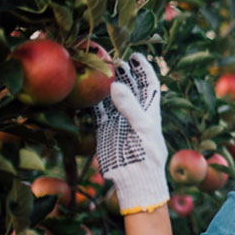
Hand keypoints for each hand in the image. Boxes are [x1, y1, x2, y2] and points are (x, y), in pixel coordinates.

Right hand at [93, 53, 168, 214]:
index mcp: (150, 111)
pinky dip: (92, 100)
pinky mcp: (106, 129)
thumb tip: (116, 85)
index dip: (144, 69)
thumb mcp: (143, 129)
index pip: (149, 85)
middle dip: (121, 72)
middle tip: (109, 56)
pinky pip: (98, 111)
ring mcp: (120, 120)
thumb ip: (130, 107)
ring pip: (111, 97)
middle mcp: (135, 113)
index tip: (135, 55)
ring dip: (105, 83)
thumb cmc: (147, 155)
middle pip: (128, 87)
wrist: (136, 179)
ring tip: (95, 67)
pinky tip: (84, 89)